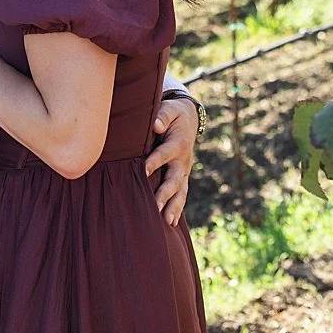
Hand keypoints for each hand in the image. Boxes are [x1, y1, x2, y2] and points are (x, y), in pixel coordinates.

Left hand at [143, 98, 198, 225]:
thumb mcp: (170, 109)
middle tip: (155, 207)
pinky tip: (171, 223)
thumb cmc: (173, 114)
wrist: (189, 119)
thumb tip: (156, 125)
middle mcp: (183, 160)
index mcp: (179, 143)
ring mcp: (184, 170)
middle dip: (165, 194)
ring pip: (180, 191)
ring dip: (174, 207)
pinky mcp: (183, 176)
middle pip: (175, 179)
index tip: (143, 171)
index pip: (165, 154)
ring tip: (167, 221)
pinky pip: (181, 194)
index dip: (154, 162)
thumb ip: (163, 116)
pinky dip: (177, 208)